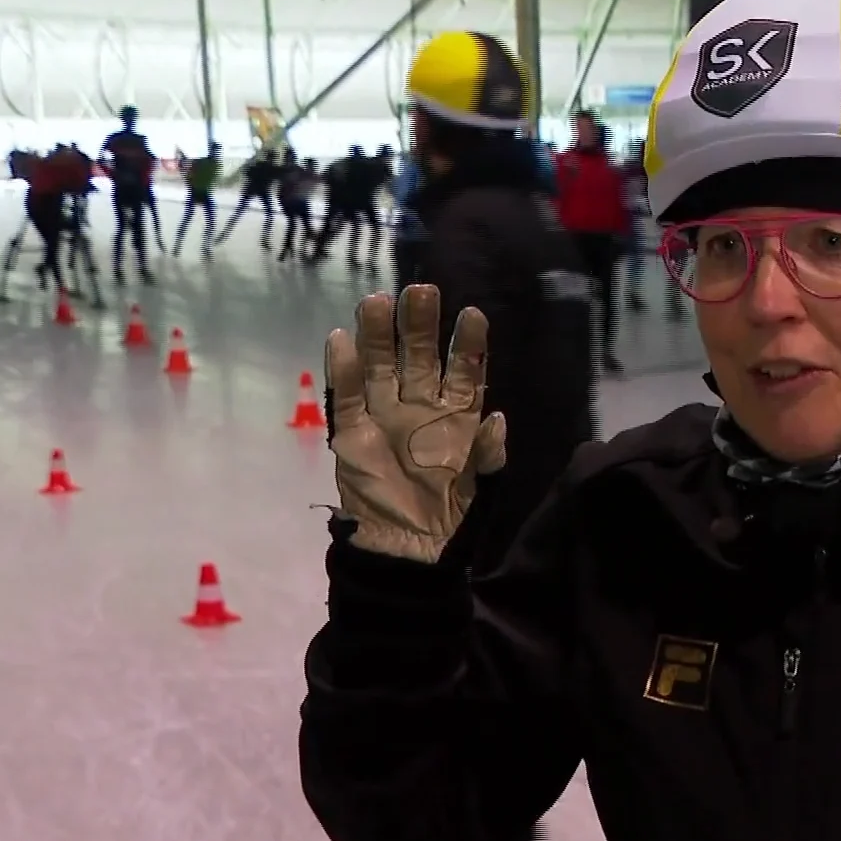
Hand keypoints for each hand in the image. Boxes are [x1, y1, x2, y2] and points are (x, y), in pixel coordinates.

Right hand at [323, 284, 507, 561]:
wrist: (406, 550)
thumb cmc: (449, 516)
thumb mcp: (480, 488)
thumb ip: (489, 455)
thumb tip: (498, 420)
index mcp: (456, 415)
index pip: (463, 370)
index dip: (468, 344)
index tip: (473, 314)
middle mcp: (420, 405)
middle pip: (419, 356)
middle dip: (421, 325)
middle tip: (421, 291)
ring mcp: (384, 414)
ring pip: (381, 365)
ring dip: (380, 335)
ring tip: (379, 302)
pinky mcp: (351, 431)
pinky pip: (347, 395)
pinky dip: (344, 369)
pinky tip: (342, 339)